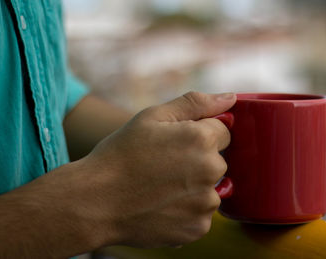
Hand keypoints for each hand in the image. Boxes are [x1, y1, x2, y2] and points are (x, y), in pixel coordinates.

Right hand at [79, 92, 235, 247]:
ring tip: (162, 187)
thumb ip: (195, 103)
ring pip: (211, 189)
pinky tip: (163, 205)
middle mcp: (211, 171)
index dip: (201, 134)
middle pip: (219, 161)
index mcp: (202, 139)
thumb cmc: (121, 155)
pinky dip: (188, 210)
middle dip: (200, 160)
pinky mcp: (199, 228)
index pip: (223, 132)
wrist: (95, 202)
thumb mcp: (153, 117)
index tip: (178, 143)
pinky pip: (202, 213)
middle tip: (166, 165)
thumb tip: (230, 98)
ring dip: (195, 187)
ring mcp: (206, 203)